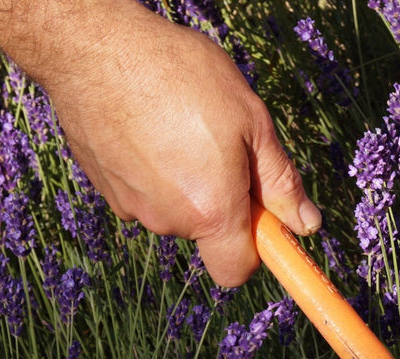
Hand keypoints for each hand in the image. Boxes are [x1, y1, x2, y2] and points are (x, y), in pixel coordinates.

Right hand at [42, 1, 320, 286]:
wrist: (93, 47)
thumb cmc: (180, 76)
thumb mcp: (251, 123)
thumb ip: (280, 183)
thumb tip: (306, 225)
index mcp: (211, 210)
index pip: (236, 270)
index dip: (254, 252)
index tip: (263, 225)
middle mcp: (169, 220)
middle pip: (209, 232)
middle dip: (223, 201)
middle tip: (223, 148)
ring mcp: (131, 207)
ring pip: (176, 210)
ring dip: (188, 183)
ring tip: (182, 129)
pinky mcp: (106, 190)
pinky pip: (145, 194)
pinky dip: (154, 173)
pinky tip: (151, 132)